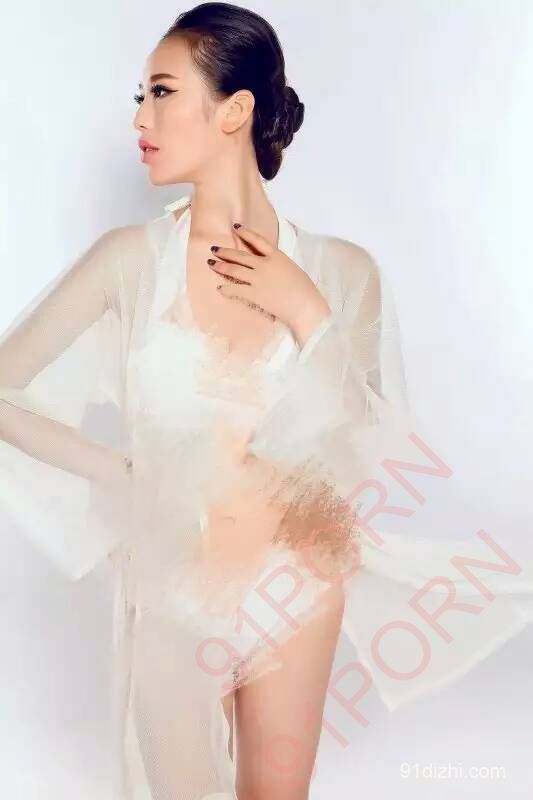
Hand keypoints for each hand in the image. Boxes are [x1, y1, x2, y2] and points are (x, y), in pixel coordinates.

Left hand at [207, 222, 331, 345]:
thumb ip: (279, 266)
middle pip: (240, 255)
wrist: (305, 306)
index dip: (245, 232)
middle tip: (214, 248)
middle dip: (225, 252)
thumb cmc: (305, 290)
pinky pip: (235, 290)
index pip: (257, 240)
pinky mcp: (254, 294)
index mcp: (277, 256)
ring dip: (221, 266)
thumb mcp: (293, 269)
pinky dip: (226, 289)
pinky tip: (219, 288)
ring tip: (211, 263)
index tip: (235, 226)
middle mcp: (264, 265)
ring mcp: (258, 279)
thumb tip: (272, 268)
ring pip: (234, 270)